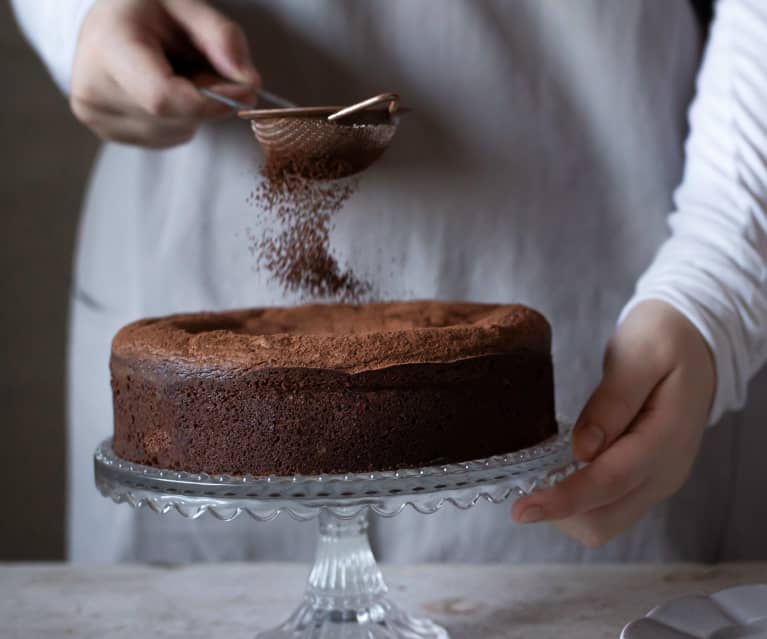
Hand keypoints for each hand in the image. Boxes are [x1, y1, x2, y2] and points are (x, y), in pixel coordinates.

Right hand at [70, 0, 260, 147]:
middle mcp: (93, 86)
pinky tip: (165, 90)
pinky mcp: (108, 132)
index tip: (244, 90)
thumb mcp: (185, 4)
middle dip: (209, 99)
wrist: (104, 22)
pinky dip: (180, 119)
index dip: (212, 101)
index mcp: (110, 46)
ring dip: (195, 110)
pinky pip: (167, 138)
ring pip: (177, 132)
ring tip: (177, 73)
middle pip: (178, 116)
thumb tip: (248, 83)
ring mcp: (98, 115)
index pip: (164, 98)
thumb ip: (222, 37)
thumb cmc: (144, 10)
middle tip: (204, 67)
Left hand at [511, 300, 714, 546]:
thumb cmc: (664, 342)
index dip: (563, 500)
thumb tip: (582, 450)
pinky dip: (578, 501)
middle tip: (525, 479)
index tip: (521, 509)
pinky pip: (608, 509)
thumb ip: (612, 401)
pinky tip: (561, 470)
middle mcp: (664, 474)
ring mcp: (657, 482)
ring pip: (604, 523)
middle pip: (604, 521)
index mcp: (666, 439)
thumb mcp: (639, 355)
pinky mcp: (645, 482)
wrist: (696, 345)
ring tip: (541, 471)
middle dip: (560, 511)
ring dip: (567, 509)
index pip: (610, 482)